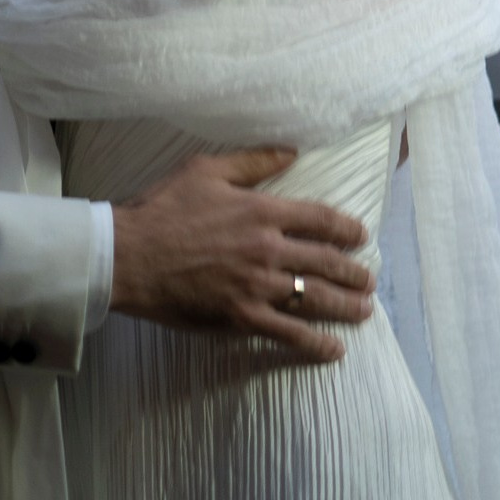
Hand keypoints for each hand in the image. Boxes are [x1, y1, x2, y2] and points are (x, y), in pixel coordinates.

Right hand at [108, 147, 373, 363]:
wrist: (130, 255)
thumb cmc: (164, 208)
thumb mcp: (207, 169)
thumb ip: (253, 161)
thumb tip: (291, 151)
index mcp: (261, 210)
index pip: (319, 219)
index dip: (346, 229)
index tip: (361, 236)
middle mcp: (267, 249)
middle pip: (325, 262)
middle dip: (354, 272)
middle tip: (369, 280)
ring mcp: (257, 286)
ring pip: (315, 299)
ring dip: (345, 306)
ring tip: (364, 310)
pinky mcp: (241, 318)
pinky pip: (288, 334)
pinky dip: (315, 344)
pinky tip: (334, 349)